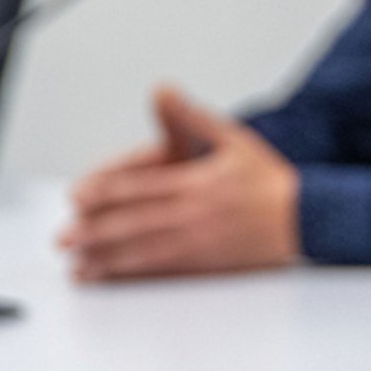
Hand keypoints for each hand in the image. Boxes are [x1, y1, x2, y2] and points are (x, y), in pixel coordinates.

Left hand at [59, 85, 301, 280]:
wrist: (307, 217)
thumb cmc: (269, 180)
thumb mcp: (233, 138)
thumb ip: (192, 117)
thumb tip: (163, 91)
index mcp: (196, 183)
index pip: (138, 188)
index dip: (103, 194)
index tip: (76, 199)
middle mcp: (194, 216)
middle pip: (133, 225)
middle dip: (93, 234)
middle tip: (64, 240)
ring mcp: (200, 244)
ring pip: (143, 254)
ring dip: (106, 261)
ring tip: (79, 267)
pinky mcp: (208, 266)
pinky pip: (163, 273)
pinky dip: (134, 277)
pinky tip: (115, 279)